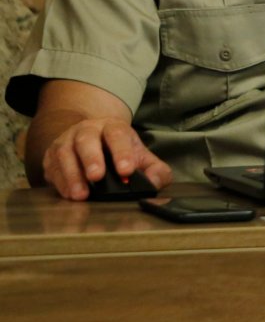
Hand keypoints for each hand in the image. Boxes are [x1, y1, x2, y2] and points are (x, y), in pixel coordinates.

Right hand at [41, 118, 170, 201]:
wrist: (90, 137)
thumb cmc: (118, 150)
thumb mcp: (140, 156)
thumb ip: (155, 169)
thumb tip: (155, 182)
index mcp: (112, 127)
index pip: (117, 135)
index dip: (122, 152)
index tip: (126, 171)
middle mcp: (87, 131)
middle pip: (87, 140)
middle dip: (92, 158)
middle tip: (97, 176)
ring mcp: (66, 142)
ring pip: (65, 154)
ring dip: (72, 175)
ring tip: (81, 194)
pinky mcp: (51, 157)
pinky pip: (52, 168)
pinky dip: (60, 183)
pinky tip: (69, 194)